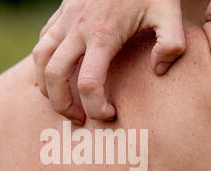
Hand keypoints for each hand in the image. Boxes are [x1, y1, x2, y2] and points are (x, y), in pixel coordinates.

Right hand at [33, 0, 185, 124]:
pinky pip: (41, 43)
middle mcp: (77, 28)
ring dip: (46, 87)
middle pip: (54, 77)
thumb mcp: (170, 12)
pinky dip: (43, 64)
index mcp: (104, 34)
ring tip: (62, 101)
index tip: (110, 114)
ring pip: (39, 60)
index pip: (88, 83)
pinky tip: (56, 74)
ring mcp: (64, 20)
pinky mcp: (60, 13)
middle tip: (78, 118)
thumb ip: (171, 44)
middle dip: (62, 105)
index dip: (96, 107)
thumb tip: (157, 70)